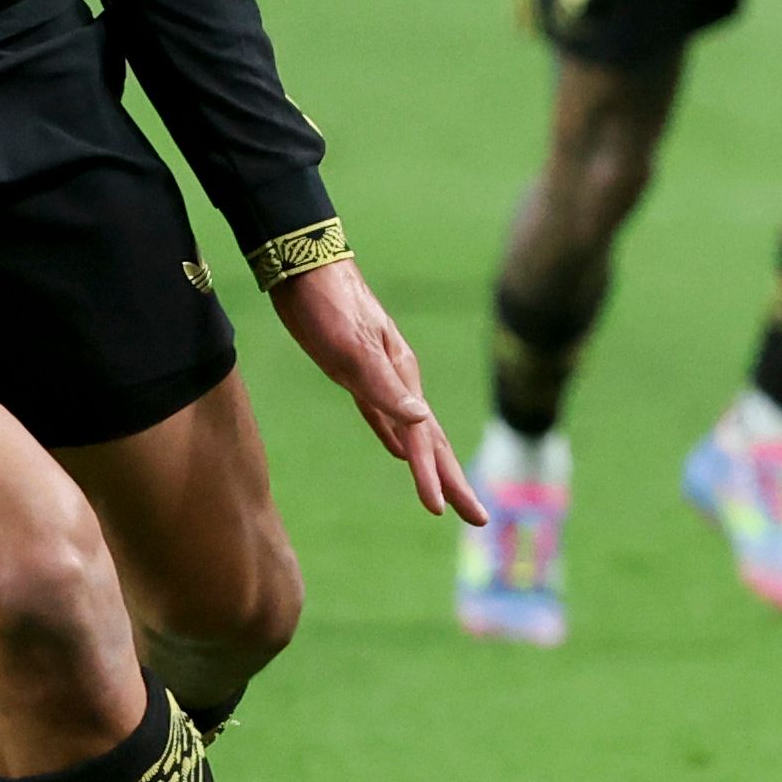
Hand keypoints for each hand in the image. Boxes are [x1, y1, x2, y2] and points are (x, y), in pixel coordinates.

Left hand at [267, 257, 484, 520]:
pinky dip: (394, 438)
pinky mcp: (357, 372)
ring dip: (429, 464)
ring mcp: (381, 377)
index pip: (425, 440)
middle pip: (432, 442)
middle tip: (478, 518)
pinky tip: (396, 449)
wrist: (304, 264)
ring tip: (444, 494)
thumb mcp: (351, 347)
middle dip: (454, 481)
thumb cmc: (326, 304)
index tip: (442, 512)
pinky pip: (385, 417)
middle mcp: (399, 381)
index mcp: (402, 377)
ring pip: (413, 432)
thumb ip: (384, 386)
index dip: (434, 478)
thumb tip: (420, 421)